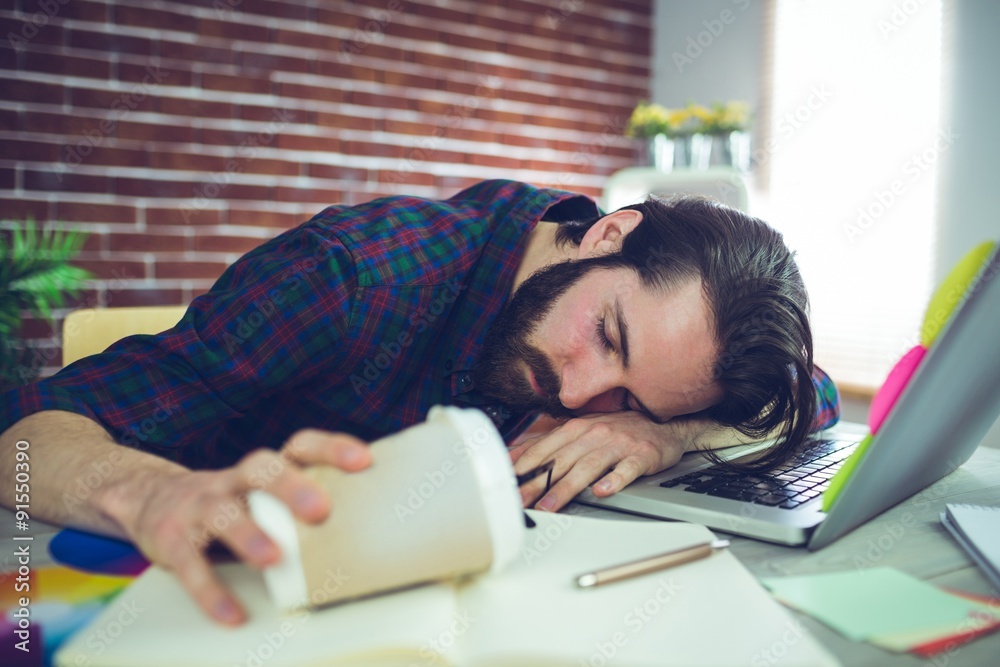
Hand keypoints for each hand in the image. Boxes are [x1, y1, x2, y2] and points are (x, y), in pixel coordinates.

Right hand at [117, 430, 370, 625]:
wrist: (147, 501)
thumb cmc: (230, 503)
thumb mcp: (261, 494)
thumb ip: (301, 504)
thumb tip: (371, 528)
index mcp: (262, 470)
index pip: (299, 446)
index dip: (331, 449)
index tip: (363, 461)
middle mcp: (231, 480)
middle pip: (260, 468)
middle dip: (290, 485)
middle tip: (320, 510)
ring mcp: (199, 507)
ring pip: (222, 513)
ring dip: (248, 535)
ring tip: (274, 558)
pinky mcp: (172, 540)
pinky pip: (191, 565)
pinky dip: (211, 592)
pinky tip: (232, 614)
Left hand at [511, 412, 700, 511]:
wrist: (664, 426)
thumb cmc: (619, 430)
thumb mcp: (581, 430)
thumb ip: (549, 443)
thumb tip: (513, 454)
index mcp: (576, 428)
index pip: (544, 448)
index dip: (523, 467)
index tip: (507, 484)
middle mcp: (594, 433)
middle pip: (560, 460)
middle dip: (537, 482)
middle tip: (520, 501)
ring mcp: (617, 444)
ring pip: (587, 466)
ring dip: (566, 487)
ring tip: (550, 505)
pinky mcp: (641, 455)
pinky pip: (625, 469)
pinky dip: (613, 481)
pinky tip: (602, 492)